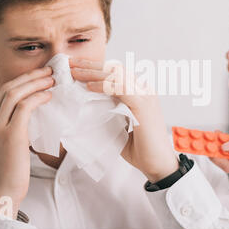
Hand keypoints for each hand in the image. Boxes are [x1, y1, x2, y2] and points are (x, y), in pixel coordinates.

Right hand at [0, 66, 53, 217]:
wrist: (1, 193)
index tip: (38, 77)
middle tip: (48, 71)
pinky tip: (48, 96)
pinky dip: (38, 97)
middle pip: (8, 89)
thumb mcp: (4, 146)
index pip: (2, 94)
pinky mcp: (10, 134)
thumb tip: (32, 117)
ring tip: (52, 79)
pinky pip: (25, 107)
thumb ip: (11, 129)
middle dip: (30, 77)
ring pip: (15, 94)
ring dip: (36, 83)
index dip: (21, 82)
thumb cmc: (7, 173)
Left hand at [69, 58, 178, 182]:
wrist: (158, 166)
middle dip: (91, 65)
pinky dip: (103, 86)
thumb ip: (109, 114)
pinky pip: (120, 89)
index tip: (75, 67)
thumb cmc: (141, 149)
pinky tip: (88, 86)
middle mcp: (144, 90)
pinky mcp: (143, 105)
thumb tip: (87, 107)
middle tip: (70, 63)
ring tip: (74, 72)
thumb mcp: (120, 127)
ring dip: (93, 72)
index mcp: (140, 93)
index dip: (95, 68)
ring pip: (116, 75)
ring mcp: (145, 96)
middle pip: (115, 69)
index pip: (116, 74)